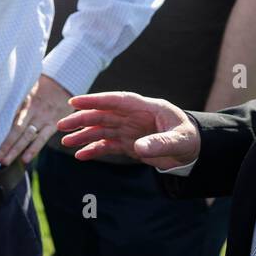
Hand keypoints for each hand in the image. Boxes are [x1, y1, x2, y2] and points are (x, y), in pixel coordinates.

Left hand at [0, 74, 71, 165]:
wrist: (65, 81)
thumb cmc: (43, 85)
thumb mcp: (27, 86)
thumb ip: (16, 98)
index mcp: (23, 100)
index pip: (7, 118)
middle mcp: (31, 110)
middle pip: (15, 130)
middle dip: (4, 145)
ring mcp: (43, 118)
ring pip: (26, 136)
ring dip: (15, 150)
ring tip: (5, 161)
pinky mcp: (53, 124)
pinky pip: (42, 138)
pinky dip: (33, 149)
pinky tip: (25, 159)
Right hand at [56, 92, 198, 170]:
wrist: (193, 150)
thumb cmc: (189, 138)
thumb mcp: (179, 140)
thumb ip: (160, 142)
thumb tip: (137, 147)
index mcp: (146, 108)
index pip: (117, 100)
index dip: (96, 100)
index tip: (75, 101)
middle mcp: (133, 117)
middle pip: (103, 115)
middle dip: (82, 119)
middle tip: (62, 125)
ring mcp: (129, 130)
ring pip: (101, 130)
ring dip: (83, 135)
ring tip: (65, 142)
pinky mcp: (128, 144)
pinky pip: (107, 146)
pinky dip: (93, 150)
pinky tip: (80, 155)